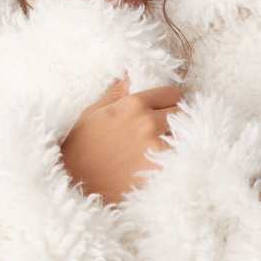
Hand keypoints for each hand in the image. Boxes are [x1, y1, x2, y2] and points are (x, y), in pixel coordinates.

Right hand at [60, 75, 182, 204]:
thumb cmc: (81, 146)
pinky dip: (176, 157)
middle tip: (164, 126)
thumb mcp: (93, 111)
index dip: (167, 100)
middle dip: (175, 116)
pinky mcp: (161, 170)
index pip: (171, 93)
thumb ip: (116, 92)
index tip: (162, 108)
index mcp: (134, 104)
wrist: (76, 183)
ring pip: (184, 135)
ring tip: (163, 144)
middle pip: (182, 112)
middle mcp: (149, 122)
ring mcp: (157, 147)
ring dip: (176, 137)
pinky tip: (162, 160)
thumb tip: (131, 78)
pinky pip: (180, 157)